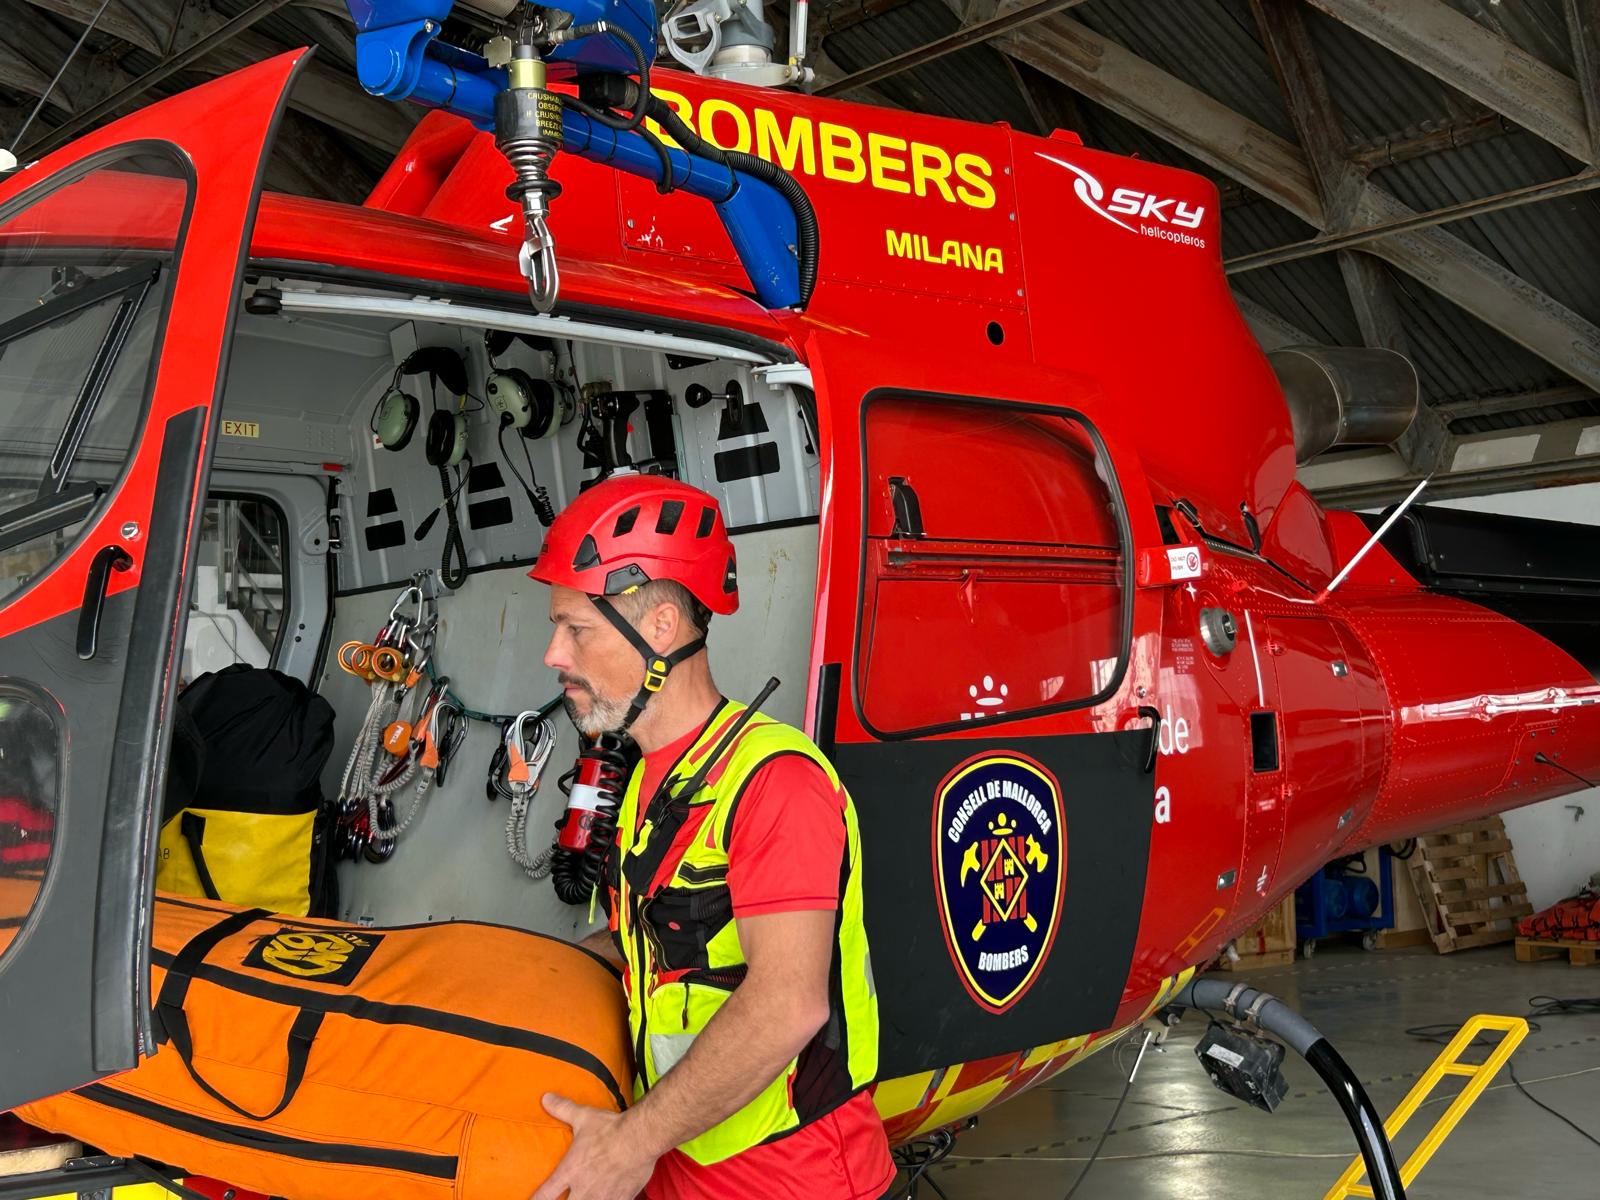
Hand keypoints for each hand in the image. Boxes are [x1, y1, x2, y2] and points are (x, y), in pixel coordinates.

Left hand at [530, 1093, 659, 1199]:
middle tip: (565, 1198)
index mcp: (570, 1171)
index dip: (536, 1199)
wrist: (639, 1138)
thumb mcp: (584, 1117)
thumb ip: (563, 1109)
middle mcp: (583, 1189)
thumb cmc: (610, 1129)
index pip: (546, 1194)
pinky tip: (609, 1197)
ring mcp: (602, 1197)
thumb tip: (545, 1098)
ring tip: (588, 1197)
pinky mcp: (621, 1198)